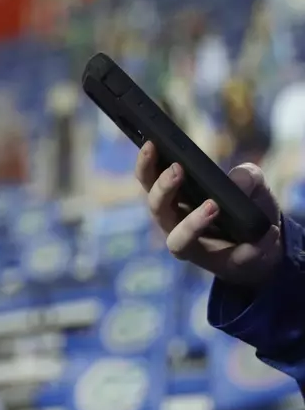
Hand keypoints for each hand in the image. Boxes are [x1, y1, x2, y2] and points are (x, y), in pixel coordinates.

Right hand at [137, 142, 284, 286]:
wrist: (264, 240)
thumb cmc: (245, 205)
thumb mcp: (253, 182)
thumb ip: (247, 175)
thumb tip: (235, 182)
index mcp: (174, 199)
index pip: (149, 181)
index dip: (146, 165)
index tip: (151, 144)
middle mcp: (174, 224)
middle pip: (156, 208)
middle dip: (163, 188)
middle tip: (178, 169)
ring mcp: (192, 247)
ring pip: (177, 240)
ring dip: (192, 223)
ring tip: (213, 206)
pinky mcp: (218, 265)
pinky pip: (228, 260)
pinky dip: (246, 250)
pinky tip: (262, 238)